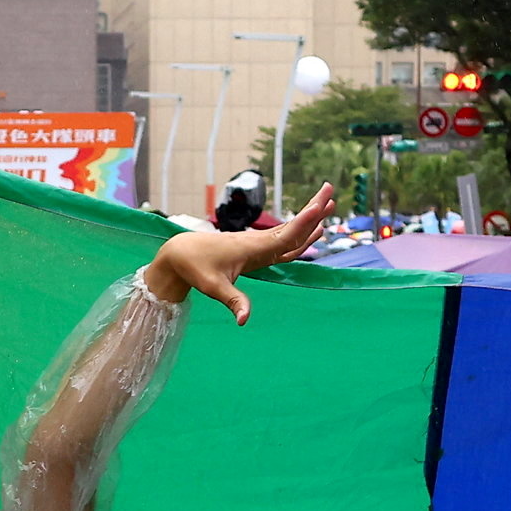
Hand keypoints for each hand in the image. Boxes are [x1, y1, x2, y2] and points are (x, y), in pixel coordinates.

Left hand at [145, 181, 338, 321]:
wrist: (180, 254)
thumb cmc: (196, 269)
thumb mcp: (214, 287)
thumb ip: (233, 301)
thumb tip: (244, 321)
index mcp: (254, 248)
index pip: (286, 235)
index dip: (305, 223)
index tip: (320, 207)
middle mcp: (259, 242)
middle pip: (293, 226)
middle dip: (312, 209)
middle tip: (330, 189)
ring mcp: (258, 244)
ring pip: (290, 231)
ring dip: (309, 218)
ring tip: (328, 203)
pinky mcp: (255, 249)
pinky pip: (283, 240)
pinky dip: (299, 233)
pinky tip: (311, 231)